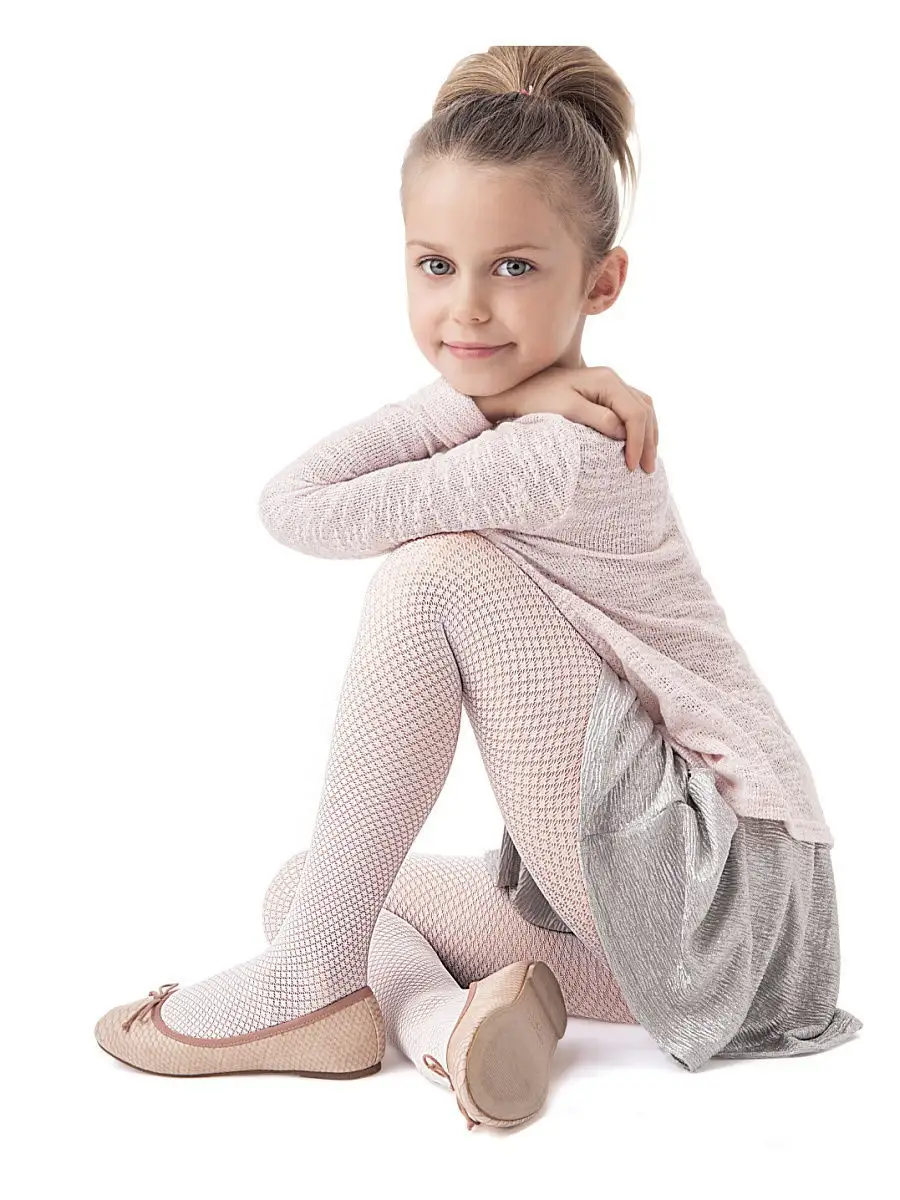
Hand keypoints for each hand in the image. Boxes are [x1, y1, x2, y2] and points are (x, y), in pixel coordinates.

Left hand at [500, 364, 657, 472]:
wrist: (519, 390)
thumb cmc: (538, 400)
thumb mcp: (567, 410)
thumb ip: (598, 419)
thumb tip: (624, 433)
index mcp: (607, 380)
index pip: (635, 413)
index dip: (639, 441)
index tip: (631, 467)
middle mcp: (612, 379)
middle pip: (644, 410)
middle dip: (648, 441)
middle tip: (647, 470)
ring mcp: (609, 385)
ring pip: (642, 409)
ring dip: (648, 434)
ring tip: (647, 461)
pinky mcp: (603, 394)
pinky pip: (632, 409)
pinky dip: (639, 427)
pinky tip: (638, 444)